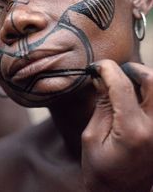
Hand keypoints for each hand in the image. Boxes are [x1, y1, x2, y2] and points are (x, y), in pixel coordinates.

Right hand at [82, 60, 152, 191]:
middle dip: (133, 69)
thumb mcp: (91, 138)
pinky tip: (135, 97)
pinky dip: (148, 93)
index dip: (108, 69)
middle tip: (116, 72)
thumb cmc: (102, 172)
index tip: (97, 66)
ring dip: (144, 79)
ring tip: (126, 83)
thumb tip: (102, 79)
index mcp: (132, 131)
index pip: (123, 86)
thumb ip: (101, 106)